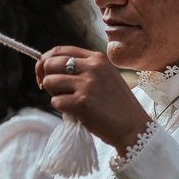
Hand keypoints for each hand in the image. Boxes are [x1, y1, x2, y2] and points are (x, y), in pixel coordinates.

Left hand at [35, 47, 149, 153]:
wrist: (134, 128)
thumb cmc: (118, 105)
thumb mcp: (106, 76)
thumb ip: (84, 69)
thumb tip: (50, 67)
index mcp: (97, 58)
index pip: (60, 51)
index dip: (46, 61)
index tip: (43, 74)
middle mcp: (92, 67)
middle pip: (50, 64)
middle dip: (47, 78)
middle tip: (56, 92)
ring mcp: (87, 84)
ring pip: (49, 82)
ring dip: (55, 95)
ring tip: (71, 103)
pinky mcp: (81, 103)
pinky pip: (55, 102)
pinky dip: (62, 110)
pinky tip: (77, 113)